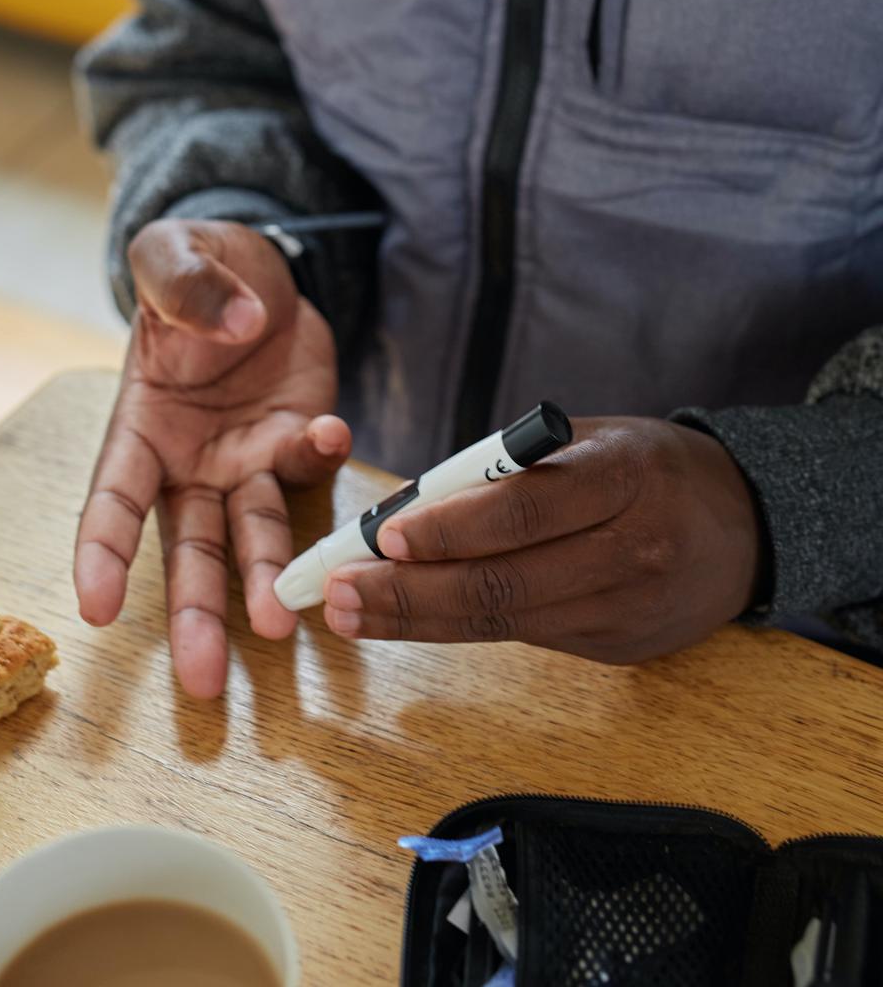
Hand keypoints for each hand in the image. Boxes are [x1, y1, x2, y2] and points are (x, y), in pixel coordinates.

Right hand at [74, 218, 346, 698]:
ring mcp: (248, 461)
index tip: (93, 608)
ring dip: (267, 578)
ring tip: (283, 623)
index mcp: (140, 427)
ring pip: (254, 534)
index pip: (112, 499)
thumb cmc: (195, 267)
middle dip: (193, 614)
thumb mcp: (171, 253)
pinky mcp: (298, 445)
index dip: (101, 553)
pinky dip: (321, 460)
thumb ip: (185, 283)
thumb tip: (232, 324)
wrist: (261, 269)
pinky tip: (331, 437)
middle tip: (203, 680)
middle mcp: (190, 462)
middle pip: (187, 549)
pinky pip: (312, 470)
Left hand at [323, 418, 765, 663]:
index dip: (451, 528)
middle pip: (505, 584)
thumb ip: (515, 467)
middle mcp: (631, 549)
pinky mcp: (618, 648)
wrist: (746, 524)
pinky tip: (412, 616)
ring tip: (353, 614)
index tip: (385, 537)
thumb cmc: (648, 466)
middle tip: (340, 594)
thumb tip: (416, 506)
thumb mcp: (593, 439)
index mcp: (624, 476)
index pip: (525, 510)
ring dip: (419, 620)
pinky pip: (528, 635)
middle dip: (410, 594)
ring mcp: (626, 609)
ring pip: (506, 623)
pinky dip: (463, 627)